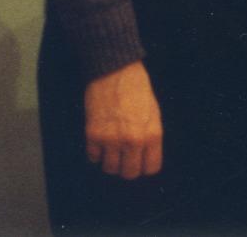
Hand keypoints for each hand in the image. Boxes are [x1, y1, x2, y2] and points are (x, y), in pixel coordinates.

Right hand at [84, 61, 162, 178]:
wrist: (115, 72)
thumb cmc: (137, 90)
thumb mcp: (153, 113)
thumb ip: (150, 137)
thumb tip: (145, 156)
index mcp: (152, 134)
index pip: (151, 168)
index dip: (145, 166)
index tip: (140, 162)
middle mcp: (133, 140)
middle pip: (129, 173)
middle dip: (127, 168)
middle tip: (125, 159)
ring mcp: (112, 139)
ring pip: (110, 168)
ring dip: (110, 161)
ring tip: (112, 149)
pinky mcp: (93, 135)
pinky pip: (93, 157)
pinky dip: (96, 153)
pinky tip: (101, 142)